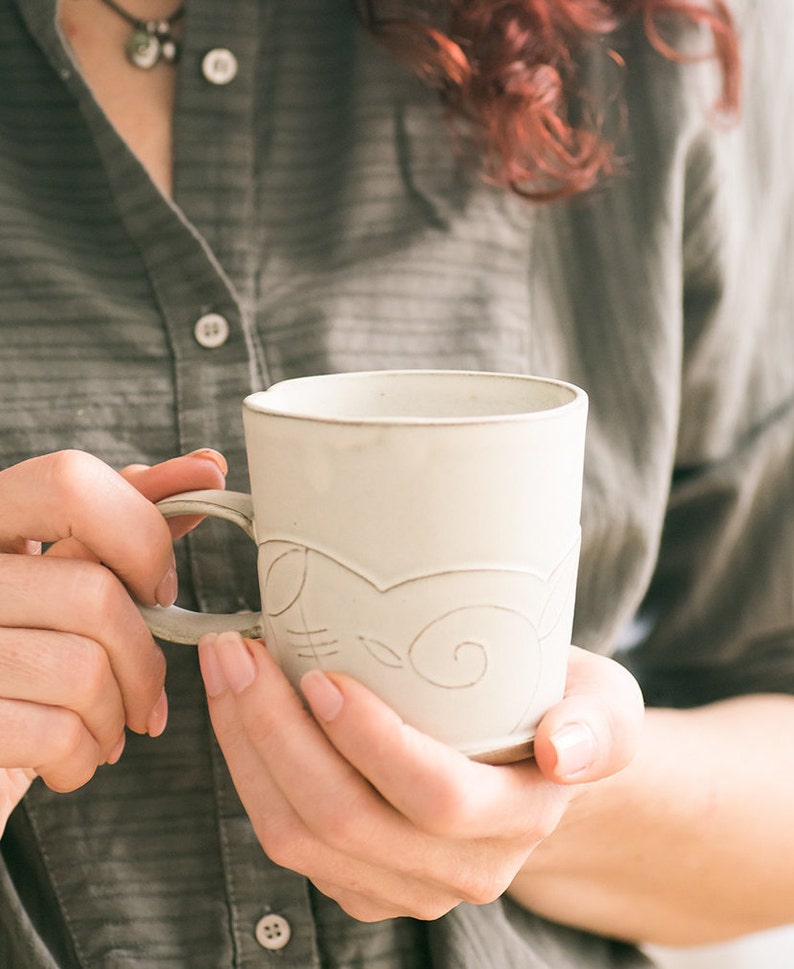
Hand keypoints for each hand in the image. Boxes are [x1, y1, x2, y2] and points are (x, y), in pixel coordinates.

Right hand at [0, 447, 226, 833]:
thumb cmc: (29, 658)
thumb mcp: (64, 576)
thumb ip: (123, 523)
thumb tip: (204, 470)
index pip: (69, 482)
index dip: (140, 534)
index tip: (162, 586)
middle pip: (95, 593)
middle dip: (142, 660)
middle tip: (144, 694)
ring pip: (84, 669)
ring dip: (115, 714)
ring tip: (103, 727)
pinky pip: (59, 734)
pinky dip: (84, 758)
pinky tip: (70, 757)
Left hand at [199, 633, 642, 921]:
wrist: (538, 767)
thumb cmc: (564, 711)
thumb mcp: (607, 705)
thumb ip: (599, 728)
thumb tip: (560, 751)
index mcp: (519, 820)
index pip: (436, 797)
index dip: (373, 743)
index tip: (321, 674)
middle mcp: (460, 869)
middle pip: (346, 819)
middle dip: (276, 732)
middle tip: (239, 649)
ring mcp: (403, 884)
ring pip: (299, 838)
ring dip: (246, 749)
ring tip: (225, 666)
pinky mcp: (360, 879)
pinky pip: (286, 838)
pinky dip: (248, 771)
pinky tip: (237, 707)